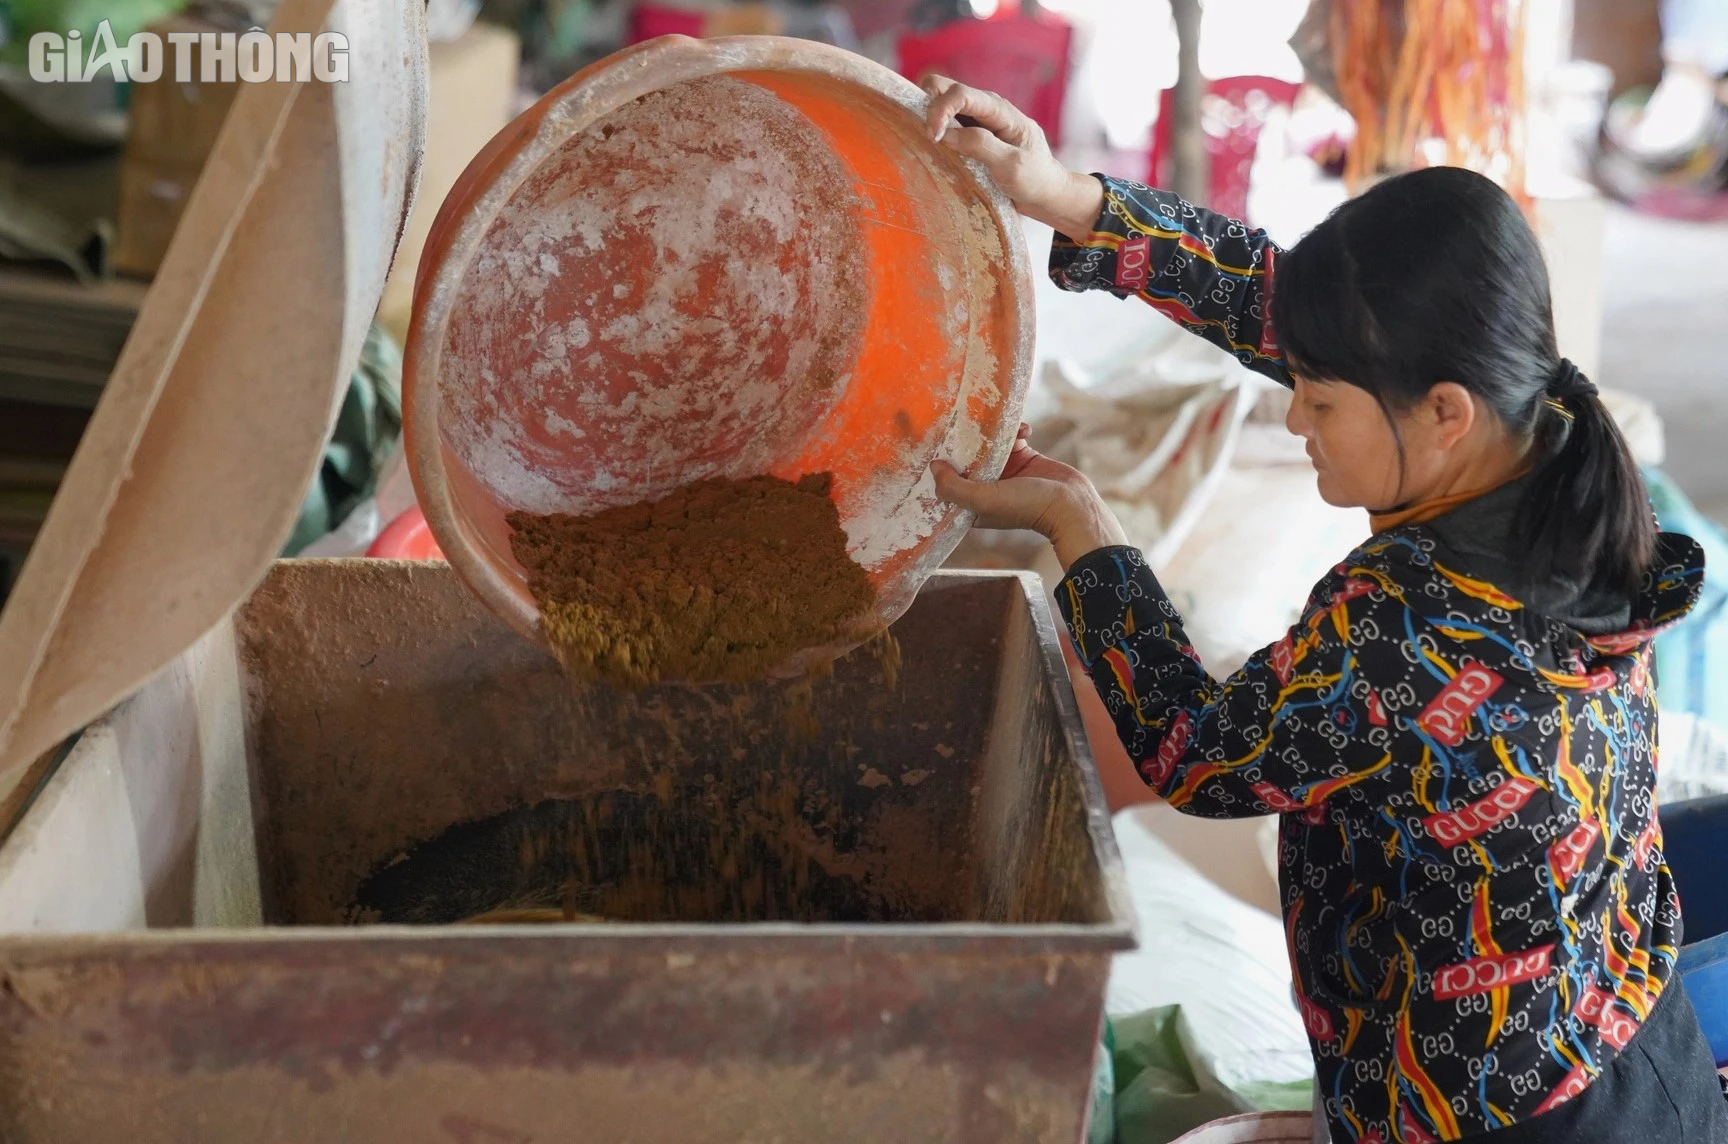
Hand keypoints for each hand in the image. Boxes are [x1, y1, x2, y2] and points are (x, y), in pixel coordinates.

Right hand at [920, 74, 1104, 236]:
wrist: (1044, 192)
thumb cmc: (1034, 179)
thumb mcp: (1012, 166)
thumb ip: (981, 146)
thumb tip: (947, 134)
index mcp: (1000, 110)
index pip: (961, 93)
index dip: (940, 110)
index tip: (933, 138)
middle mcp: (986, 108)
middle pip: (944, 87)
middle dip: (929, 106)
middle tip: (929, 139)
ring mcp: (976, 118)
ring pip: (941, 101)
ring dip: (929, 119)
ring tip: (932, 146)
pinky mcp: (969, 132)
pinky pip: (945, 121)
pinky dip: (934, 129)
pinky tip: (937, 150)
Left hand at [932, 425, 1129, 570]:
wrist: (1071, 504)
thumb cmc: (1028, 507)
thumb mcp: (984, 500)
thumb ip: (954, 488)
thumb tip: (934, 468)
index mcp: (973, 504)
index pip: (948, 482)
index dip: (942, 465)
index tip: (938, 443)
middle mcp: (986, 488)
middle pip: (966, 459)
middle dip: (966, 442)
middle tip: (966, 422)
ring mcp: (1005, 472)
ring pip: (988, 444)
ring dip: (995, 433)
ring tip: (1007, 428)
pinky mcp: (1024, 457)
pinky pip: (1012, 438)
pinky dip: (1016, 431)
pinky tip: (1026, 431)